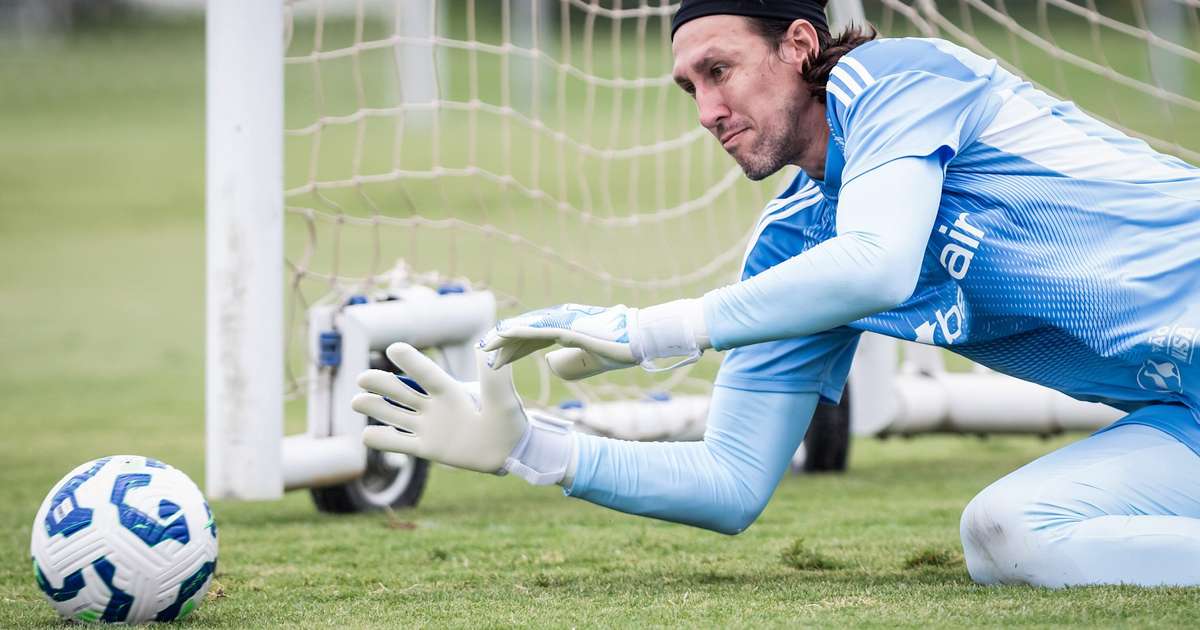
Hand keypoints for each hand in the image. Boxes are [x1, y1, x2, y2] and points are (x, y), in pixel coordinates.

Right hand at [353, 343, 526, 473]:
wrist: (510, 451)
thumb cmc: (510, 420)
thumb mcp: (502, 396)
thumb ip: (493, 374)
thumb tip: (485, 344)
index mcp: (450, 390)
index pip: (426, 374)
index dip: (411, 362)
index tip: (394, 348)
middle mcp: (434, 405)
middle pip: (402, 391)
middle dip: (381, 384)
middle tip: (362, 379)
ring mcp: (428, 427)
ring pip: (394, 414)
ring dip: (374, 407)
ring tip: (356, 401)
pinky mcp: (427, 449)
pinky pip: (399, 444)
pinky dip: (381, 440)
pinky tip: (368, 435)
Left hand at [479, 303, 639, 371]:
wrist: (640, 340)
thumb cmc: (621, 350)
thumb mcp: (591, 361)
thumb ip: (572, 362)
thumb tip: (551, 364)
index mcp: (567, 328)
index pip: (534, 339)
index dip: (515, 350)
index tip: (498, 360)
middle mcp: (562, 321)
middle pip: (526, 334)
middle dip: (504, 346)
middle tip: (484, 356)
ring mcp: (564, 321)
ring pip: (526, 329)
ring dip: (504, 338)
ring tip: (485, 347)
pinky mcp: (567, 327)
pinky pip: (536, 330)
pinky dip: (517, 332)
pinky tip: (501, 335)